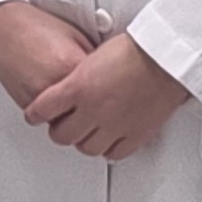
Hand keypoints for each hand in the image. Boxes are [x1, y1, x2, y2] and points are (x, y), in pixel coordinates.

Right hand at [0, 0, 101, 119]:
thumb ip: (92, 60)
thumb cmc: (35, 26)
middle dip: (95, 106)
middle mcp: (55, 84)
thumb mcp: (74, 36)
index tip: (115, 88)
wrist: (1, 26)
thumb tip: (109, 77)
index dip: (111, 88)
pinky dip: (56, 112)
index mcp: (72, 64)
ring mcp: (38, 97)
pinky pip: (49, 117)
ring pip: (68, 120)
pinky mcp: (26, 103)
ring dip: (74, 113)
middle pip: (87, 110)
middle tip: (100, 99)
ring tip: (77, 100)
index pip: (104, 89)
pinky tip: (58, 98)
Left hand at [25, 31, 194, 161]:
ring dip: (84, 141)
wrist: (167, 56)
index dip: (35, 115)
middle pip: (62, 135)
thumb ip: (79, 75)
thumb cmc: (136, 48)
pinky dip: (110, 149)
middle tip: (62, 126)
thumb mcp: (94, 55)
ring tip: (87, 133)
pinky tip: (109, 141)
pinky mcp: (135, 134)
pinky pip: (115, 153)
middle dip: (60, 130)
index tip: (34, 116)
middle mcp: (93, 110)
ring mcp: (114, 124)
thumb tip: (71, 82)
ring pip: (87, 148)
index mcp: (78, 87)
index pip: (42, 110)